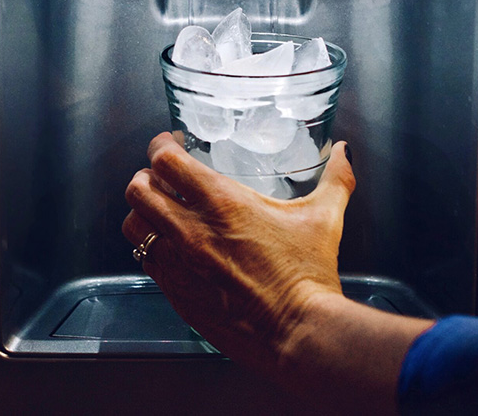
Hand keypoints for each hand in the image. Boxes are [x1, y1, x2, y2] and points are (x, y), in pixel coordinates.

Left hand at [122, 131, 354, 370]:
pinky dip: (151, 247)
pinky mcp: (176, 293)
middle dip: (147, 176)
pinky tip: (170, 246)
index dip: (160, 146)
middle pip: (138, 188)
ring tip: (159, 210)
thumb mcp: (323, 218)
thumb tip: (344, 154)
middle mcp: (190, 230)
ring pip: (133, 224)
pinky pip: (145, 261)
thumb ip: (335, 179)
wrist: (298, 332)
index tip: (169, 145)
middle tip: (162, 176)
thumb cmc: (307, 276)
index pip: (165, 160)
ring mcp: (178, 264)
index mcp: (221, 202)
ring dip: (142, 212)